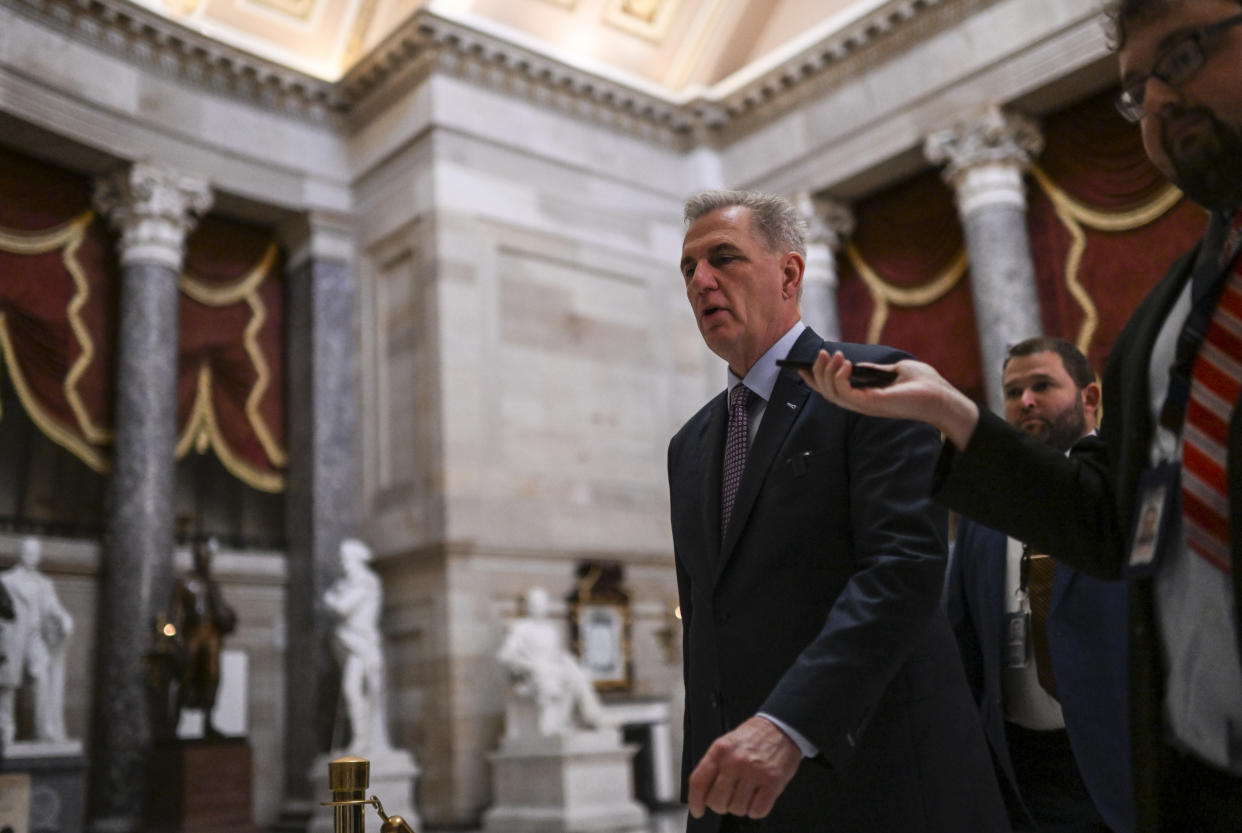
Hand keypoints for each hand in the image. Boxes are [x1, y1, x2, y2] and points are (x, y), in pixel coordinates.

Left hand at [686, 716, 801, 819]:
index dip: (695, 801)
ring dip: (741, 807)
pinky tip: (757, 798)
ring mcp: (754, 772)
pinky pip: (757, 810)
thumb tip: (703, 791)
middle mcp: (735, 761)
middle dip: (721, 805)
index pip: (698, 782)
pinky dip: (756, 810)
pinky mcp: (772, 782)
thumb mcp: (727, 743)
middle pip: (716, 800)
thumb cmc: (754, 737)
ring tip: (747, 793)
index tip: (697, 810)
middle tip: (728, 799)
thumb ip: (714, 764)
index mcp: (720, 750)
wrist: (781, 727)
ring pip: (737, 809)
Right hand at [802, 350, 979, 449]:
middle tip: (821, 353)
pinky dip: (839, 377)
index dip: (815, 380)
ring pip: (832, 393)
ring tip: (833, 355)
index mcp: (865, 397)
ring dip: (827, 373)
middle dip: (818, 372)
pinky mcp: (870, 404)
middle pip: (827, 392)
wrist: (942, 396)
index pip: (832, 391)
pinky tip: (844, 364)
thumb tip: (856, 365)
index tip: (802, 366)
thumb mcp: (895, 370)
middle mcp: (861, 404)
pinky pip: (845, 394)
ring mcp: (865, 406)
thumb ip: (874, 370)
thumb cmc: (924, 384)